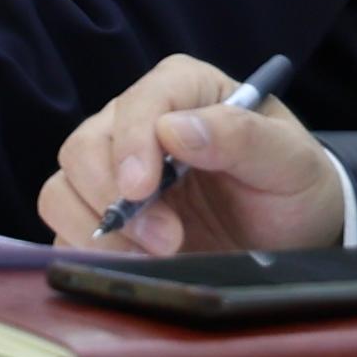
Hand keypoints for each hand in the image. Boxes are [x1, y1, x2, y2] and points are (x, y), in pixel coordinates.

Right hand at [39, 57, 346, 254]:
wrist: (291, 236)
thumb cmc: (292, 184)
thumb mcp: (290, 161)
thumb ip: (242, 137)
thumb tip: (175, 129)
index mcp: (183, 90)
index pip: (138, 103)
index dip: (132, 144)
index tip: (142, 189)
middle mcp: (137, 123)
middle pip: (84, 146)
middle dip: (113, 197)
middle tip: (165, 239)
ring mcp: (114, 172)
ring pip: (63, 188)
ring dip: (98, 229)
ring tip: (150, 256)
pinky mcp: (105, 219)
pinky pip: (66, 230)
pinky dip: (89, 251)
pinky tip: (132, 266)